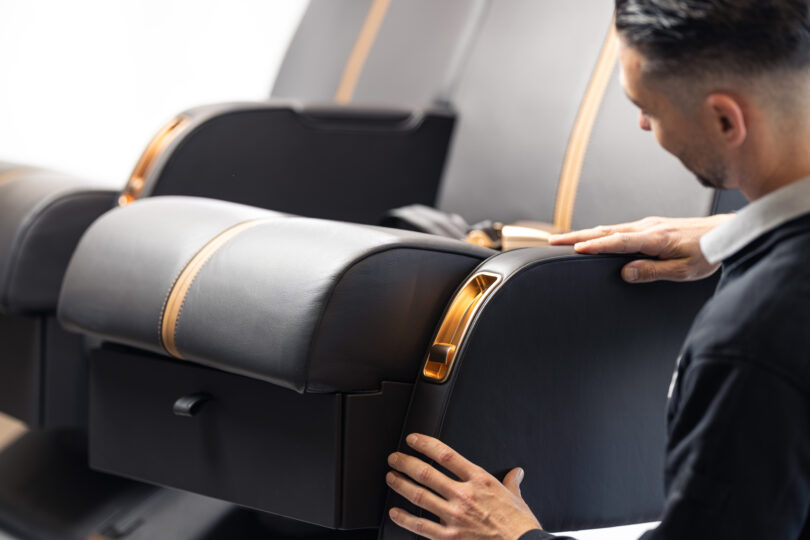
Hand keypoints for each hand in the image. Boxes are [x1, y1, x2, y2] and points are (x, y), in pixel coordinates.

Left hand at [386, 433, 541, 539]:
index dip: (425, 444)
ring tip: (391, 477)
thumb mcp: (517, 498)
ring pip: (419, 496)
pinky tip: (395, 513)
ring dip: (401, 485)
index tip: (413, 440)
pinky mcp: (450, 538)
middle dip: (406, 463)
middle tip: (394, 458)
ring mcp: (455, 517)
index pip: (446, 455)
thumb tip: (516, 472)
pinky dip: (404, 519)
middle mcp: (464, 496)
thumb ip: (511, 482)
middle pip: (426, 473)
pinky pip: (421, 526)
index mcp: (480, 481)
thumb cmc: (519, 525)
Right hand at [548, 214, 732, 282]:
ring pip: (610, 228)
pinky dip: (601, 233)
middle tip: (554, 241)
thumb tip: (626, 272)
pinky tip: (594, 237)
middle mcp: (648, 228)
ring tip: (565, 240)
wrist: (727, 233)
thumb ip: (653, 271)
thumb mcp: (684, 270)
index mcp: (655, 239)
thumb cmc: (708, 253)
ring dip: (586, 233)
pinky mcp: (651, 226)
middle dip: (578, 236)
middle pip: (606, 231)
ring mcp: (648, 224)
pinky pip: (619, 229)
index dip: (596, 246)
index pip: (618, 242)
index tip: (575, 249)